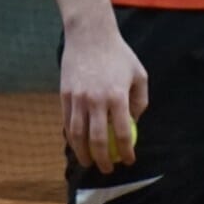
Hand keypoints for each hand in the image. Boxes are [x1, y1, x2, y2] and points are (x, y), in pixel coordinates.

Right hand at [61, 19, 147, 172]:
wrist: (89, 35)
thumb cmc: (118, 54)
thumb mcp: (139, 74)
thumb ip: (139, 101)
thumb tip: (134, 123)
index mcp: (117, 97)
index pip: (122, 133)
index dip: (126, 151)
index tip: (129, 161)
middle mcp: (96, 101)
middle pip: (97, 140)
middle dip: (103, 160)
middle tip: (108, 169)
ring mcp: (77, 99)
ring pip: (77, 135)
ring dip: (83, 153)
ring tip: (89, 163)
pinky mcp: (64, 95)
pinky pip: (67, 122)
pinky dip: (72, 138)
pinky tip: (78, 145)